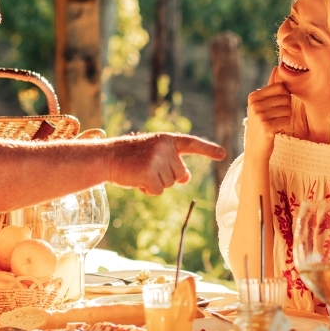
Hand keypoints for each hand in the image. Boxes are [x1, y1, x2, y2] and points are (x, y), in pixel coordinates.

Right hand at [107, 133, 226, 194]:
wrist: (106, 157)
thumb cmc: (129, 157)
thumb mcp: (153, 155)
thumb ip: (171, 163)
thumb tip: (186, 178)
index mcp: (167, 139)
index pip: (191, 144)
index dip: (208, 149)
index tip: (223, 154)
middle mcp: (165, 147)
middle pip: (181, 174)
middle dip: (166, 177)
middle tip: (146, 169)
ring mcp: (157, 159)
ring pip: (170, 184)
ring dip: (155, 184)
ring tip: (139, 173)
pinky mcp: (149, 172)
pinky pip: (158, 191)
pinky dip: (148, 190)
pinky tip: (136, 180)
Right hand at [244, 68, 291, 146]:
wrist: (255, 149)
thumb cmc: (262, 125)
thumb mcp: (262, 104)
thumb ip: (270, 87)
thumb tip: (276, 68)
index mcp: (253, 96)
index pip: (281, 87)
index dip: (283, 98)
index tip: (274, 108)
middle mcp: (255, 104)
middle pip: (286, 98)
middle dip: (285, 109)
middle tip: (274, 118)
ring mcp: (260, 115)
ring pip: (288, 109)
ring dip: (285, 119)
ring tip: (274, 124)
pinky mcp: (267, 127)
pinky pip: (287, 120)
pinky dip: (284, 126)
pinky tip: (275, 130)